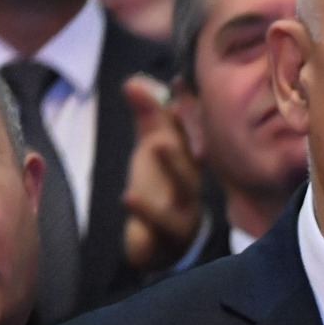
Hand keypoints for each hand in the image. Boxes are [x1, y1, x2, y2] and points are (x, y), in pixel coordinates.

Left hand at [120, 75, 203, 273]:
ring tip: (158, 146)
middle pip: (194, 154)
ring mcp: (186, 208)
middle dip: (188, 134)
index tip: (178, 82)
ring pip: (185, 187)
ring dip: (173, 167)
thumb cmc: (162, 191)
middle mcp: (193, 181)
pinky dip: (146, 211)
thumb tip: (133, 82)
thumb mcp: (152, 151)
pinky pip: (162, 222)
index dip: (188, 107)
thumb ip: (146, 118)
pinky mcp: (173, 232)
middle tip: (176, 108)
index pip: (194, 131)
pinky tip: (129, 197)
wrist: (162, 242)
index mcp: (190, 160)